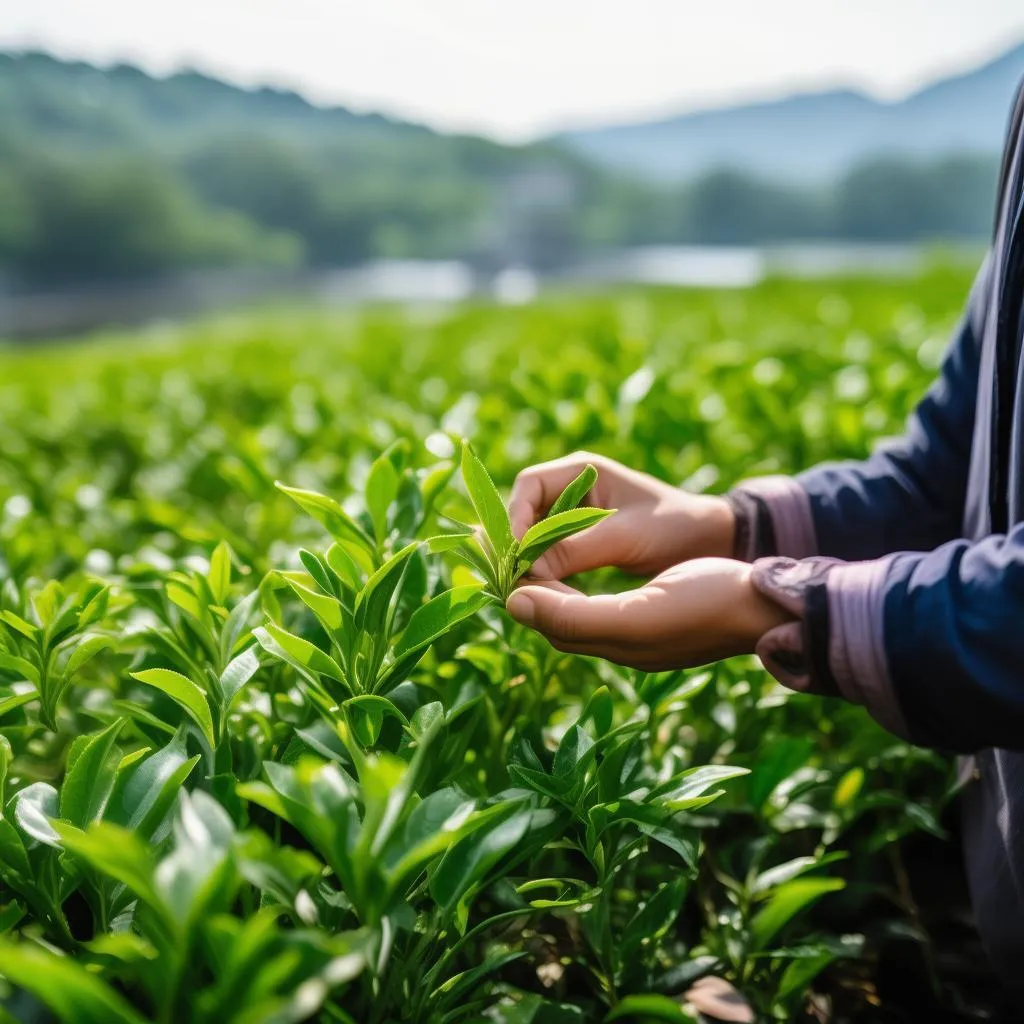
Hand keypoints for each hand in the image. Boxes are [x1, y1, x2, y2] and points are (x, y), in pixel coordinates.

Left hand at [505, 558, 791, 670]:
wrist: (768, 605)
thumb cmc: (706, 602)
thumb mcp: (635, 612)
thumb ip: (572, 613)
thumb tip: (513, 604)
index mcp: (612, 644)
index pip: (544, 617)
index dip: (520, 582)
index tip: (504, 545)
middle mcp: (620, 644)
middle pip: (556, 616)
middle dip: (530, 581)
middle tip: (510, 541)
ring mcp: (640, 633)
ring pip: (577, 609)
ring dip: (553, 579)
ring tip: (536, 544)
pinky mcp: (656, 617)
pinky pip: (601, 603)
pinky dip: (580, 581)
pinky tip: (580, 559)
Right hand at [507, 452, 734, 579]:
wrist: (712, 540)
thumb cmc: (674, 528)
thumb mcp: (623, 537)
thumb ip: (574, 550)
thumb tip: (527, 570)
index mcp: (582, 471)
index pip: (529, 485)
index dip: (516, 517)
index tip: (517, 553)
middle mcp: (574, 487)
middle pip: (526, 509)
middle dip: (517, 541)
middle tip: (511, 575)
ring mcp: (577, 513)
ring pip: (535, 533)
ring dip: (529, 557)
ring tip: (524, 586)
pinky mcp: (583, 538)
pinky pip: (551, 549)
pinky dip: (545, 567)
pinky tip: (544, 590)